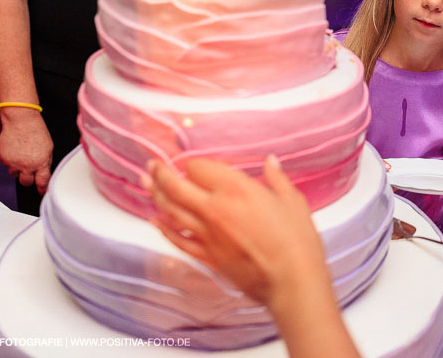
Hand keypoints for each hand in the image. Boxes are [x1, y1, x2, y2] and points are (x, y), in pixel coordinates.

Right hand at [0, 109, 52, 192]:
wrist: (21, 121)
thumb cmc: (37, 131)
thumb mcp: (48, 147)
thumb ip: (46, 162)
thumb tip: (44, 172)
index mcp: (41, 163)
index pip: (42, 182)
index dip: (42, 188)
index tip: (42, 191)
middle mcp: (26, 165)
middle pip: (26, 182)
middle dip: (28, 180)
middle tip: (30, 173)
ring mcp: (13, 163)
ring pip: (15, 174)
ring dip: (19, 169)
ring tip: (22, 155)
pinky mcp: (3, 158)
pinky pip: (7, 165)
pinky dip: (11, 160)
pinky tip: (15, 150)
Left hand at [144, 156, 329, 313]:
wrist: (291, 280)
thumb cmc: (296, 240)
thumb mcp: (292, 200)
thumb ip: (276, 178)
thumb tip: (271, 162)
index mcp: (236, 189)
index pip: (200, 168)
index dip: (193, 163)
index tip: (192, 162)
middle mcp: (215, 208)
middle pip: (176, 187)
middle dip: (161, 173)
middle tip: (152, 164)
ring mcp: (207, 234)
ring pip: (171, 211)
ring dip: (156, 195)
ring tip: (146, 183)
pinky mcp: (207, 256)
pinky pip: (178, 239)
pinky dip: (163, 229)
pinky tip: (155, 220)